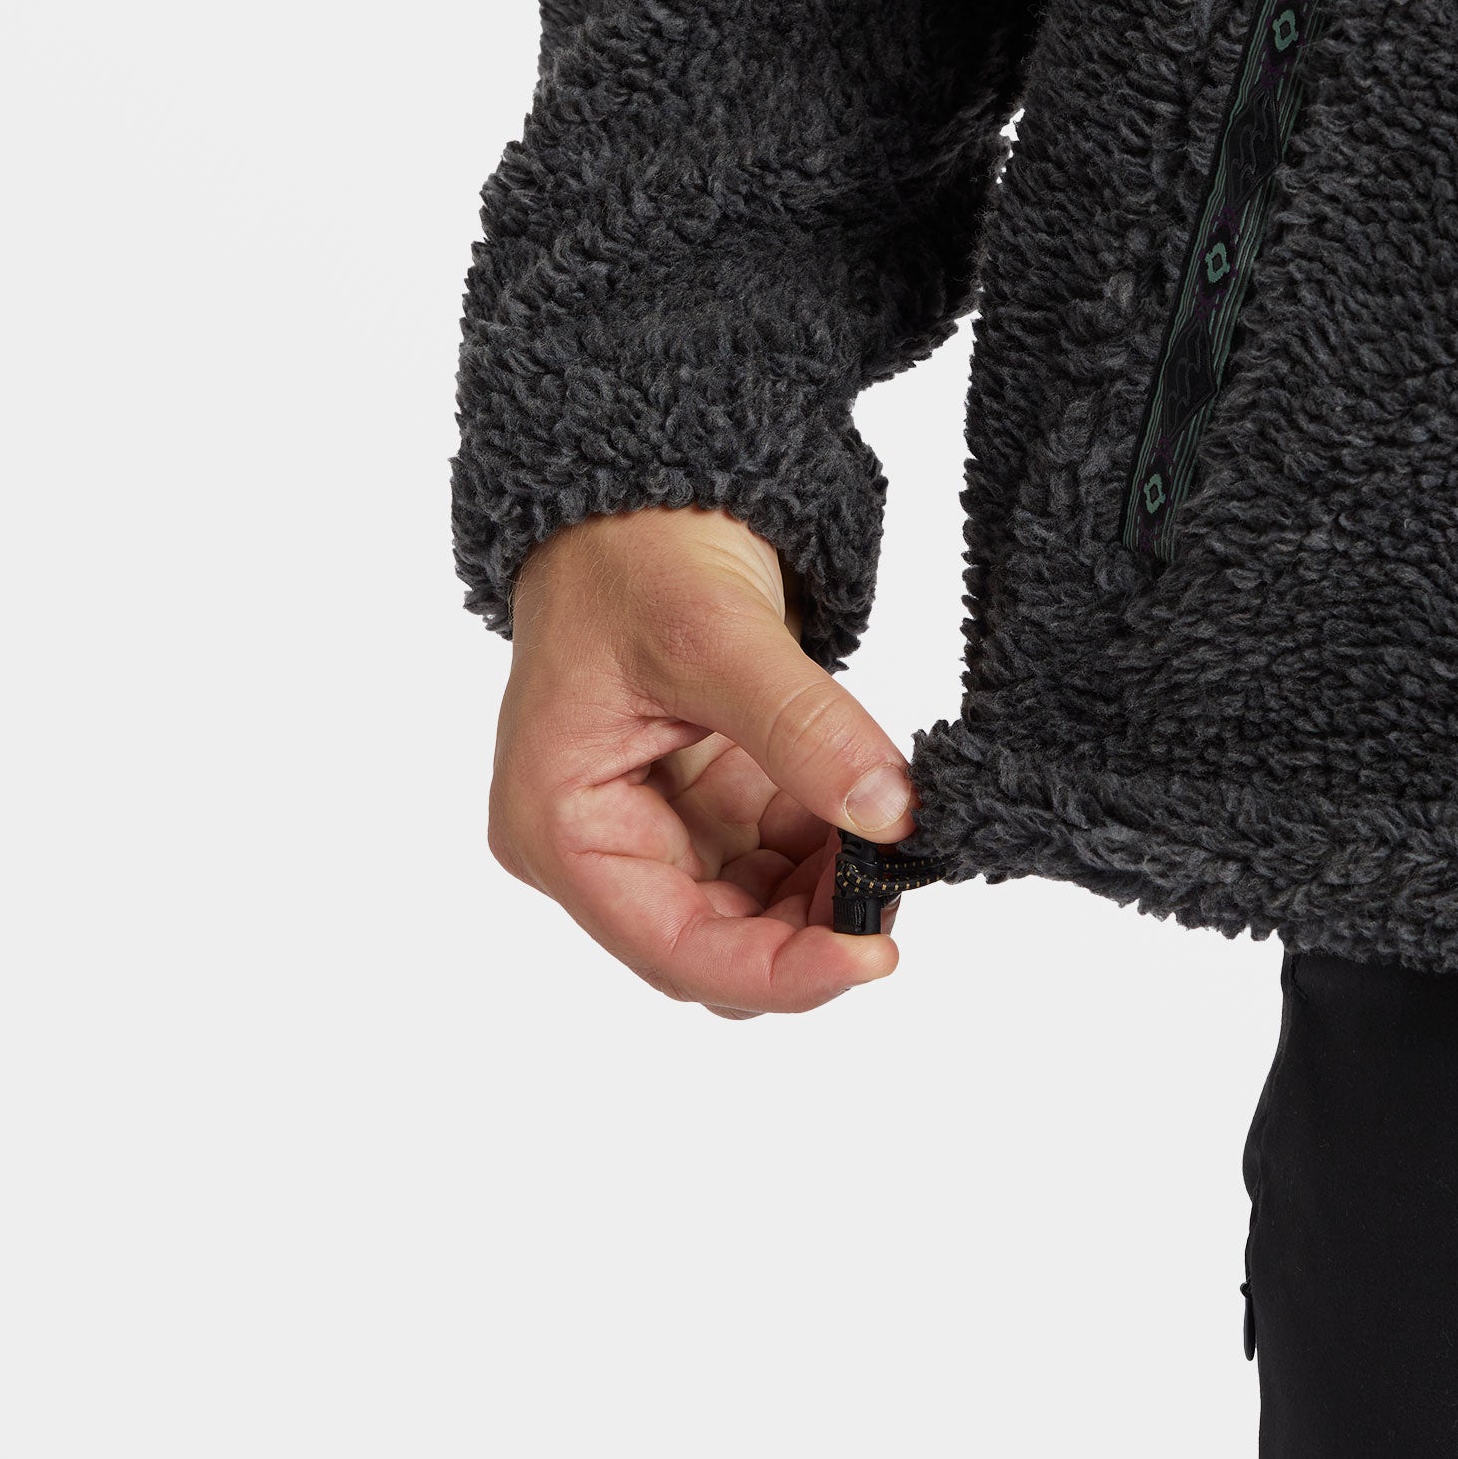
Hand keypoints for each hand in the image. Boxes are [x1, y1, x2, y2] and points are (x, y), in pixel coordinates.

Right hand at [488, 504, 916, 1017]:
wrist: (641, 487)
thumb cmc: (634, 550)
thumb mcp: (718, 638)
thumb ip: (804, 730)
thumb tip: (892, 818)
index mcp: (560, 826)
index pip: (674, 947)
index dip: (777, 971)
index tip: (872, 957)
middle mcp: (594, 844)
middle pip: (715, 942)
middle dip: (810, 927)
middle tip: (897, 885)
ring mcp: (648, 823)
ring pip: (751, 910)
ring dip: (826, 888)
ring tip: (888, 831)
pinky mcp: (696, 798)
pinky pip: (770, 856)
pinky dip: (828, 844)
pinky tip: (867, 804)